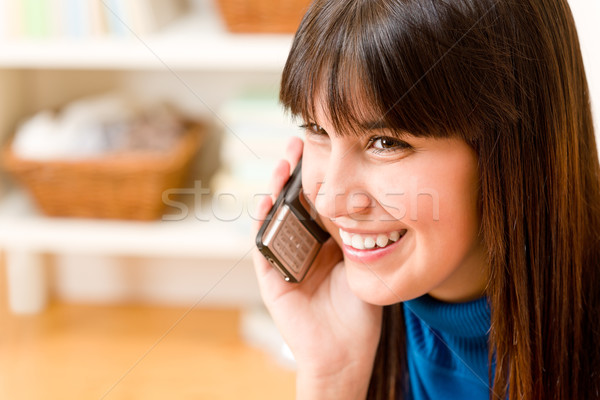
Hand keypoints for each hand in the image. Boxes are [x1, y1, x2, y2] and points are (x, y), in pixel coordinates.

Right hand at [251, 137, 382, 399]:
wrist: (345, 351)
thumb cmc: (358, 312)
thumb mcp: (362, 264)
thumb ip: (358, 234)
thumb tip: (364, 196)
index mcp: (324, 243)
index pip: (317, 201)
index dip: (316, 175)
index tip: (322, 146)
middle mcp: (302, 247)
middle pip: (293, 202)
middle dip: (294, 172)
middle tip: (298, 142)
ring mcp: (284, 260)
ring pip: (275, 217)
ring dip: (275, 189)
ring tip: (283, 162)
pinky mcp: (271, 277)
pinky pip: (262, 244)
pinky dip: (262, 222)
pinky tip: (267, 201)